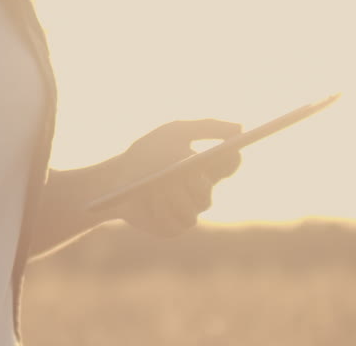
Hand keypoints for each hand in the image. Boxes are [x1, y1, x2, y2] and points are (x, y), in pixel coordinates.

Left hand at [98, 119, 242, 236]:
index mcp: (206, 168)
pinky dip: (162, 210)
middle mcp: (200, 193)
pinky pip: (176, 224)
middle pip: (207, 191)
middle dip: (195, 182)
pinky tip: (150, 198)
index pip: (229, 164)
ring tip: (159, 185)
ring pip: (193, 209)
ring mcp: (187, 212)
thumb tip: (239, 128)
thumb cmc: (147, 153)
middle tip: (186, 172)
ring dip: (175, 196)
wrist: (116, 177)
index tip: (225, 151)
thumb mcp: (174, 132)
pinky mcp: (171, 228)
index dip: (230, 159)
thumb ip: (207, 127)